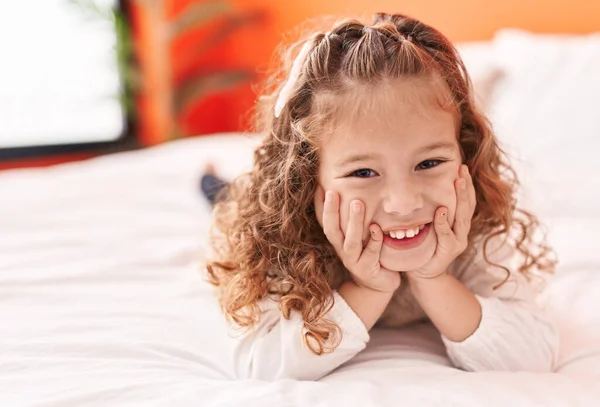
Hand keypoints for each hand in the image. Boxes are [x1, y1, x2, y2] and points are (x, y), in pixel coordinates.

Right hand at [322, 190, 400, 292]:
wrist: (378, 284)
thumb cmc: (369, 253)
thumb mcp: (359, 234)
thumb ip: (354, 217)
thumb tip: (354, 189)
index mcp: (337, 239)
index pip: (324, 220)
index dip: (319, 205)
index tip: (320, 186)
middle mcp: (341, 249)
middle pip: (331, 230)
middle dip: (331, 211)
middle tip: (334, 191)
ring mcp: (353, 260)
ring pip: (350, 241)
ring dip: (353, 222)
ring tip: (357, 203)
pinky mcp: (367, 269)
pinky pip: (370, 253)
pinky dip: (374, 240)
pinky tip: (376, 227)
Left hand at [408, 165, 475, 279]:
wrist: (423, 274)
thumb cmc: (423, 247)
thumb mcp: (428, 225)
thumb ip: (431, 211)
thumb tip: (423, 188)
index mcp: (458, 223)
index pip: (465, 200)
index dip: (465, 184)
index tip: (462, 167)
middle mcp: (461, 231)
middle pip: (467, 205)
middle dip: (466, 186)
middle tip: (463, 168)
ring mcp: (458, 241)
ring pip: (462, 216)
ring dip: (461, 198)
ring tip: (459, 181)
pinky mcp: (449, 251)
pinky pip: (447, 234)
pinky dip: (444, 222)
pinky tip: (441, 210)